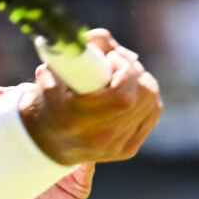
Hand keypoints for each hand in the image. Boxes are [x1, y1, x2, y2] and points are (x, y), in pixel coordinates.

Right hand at [19, 30, 161, 165]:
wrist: (46, 141)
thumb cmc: (50, 99)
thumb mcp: (54, 70)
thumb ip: (82, 49)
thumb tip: (116, 49)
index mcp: (77, 119)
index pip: (123, 94)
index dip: (124, 68)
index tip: (109, 58)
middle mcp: (100, 137)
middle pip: (144, 94)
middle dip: (134, 70)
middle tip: (116, 63)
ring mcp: (116, 146)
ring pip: (152, 102)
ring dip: (141, 81)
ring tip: (121, 76)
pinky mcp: (127, 150)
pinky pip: (152, 113)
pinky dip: (146, 97)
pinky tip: (130, 91)